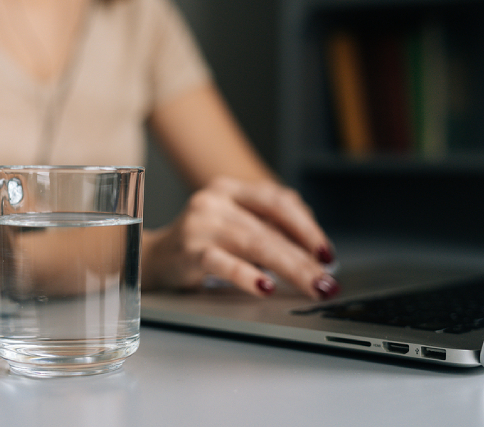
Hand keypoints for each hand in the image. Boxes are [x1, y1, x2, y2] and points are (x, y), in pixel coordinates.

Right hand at [142, 177, 339, 298]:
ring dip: (289, 269)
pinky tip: (265, 287)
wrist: (155, 257)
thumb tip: (316, 255)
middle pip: (270, 229)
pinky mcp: (189, 250)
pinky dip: (246, 275)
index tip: (327, 253)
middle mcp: (216, 200)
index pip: (279, 201)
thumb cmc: (202, 243)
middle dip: (305, 258)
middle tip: (328, 281)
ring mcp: (201, 223)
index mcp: (232, 189)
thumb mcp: (236, 227)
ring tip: (312, 286)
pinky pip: (222, 263)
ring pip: (254, 244)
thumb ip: (269, 230)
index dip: (307, 227)